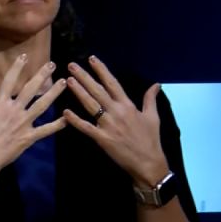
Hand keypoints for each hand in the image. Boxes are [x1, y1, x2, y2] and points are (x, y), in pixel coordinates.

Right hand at [0, 54, 66, 177]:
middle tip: (53, 64)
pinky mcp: (29, 137)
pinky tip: (67, 118)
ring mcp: (24, 123)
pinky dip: (57, 124)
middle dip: (42, 75)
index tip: (25, 56)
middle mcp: (14, 110)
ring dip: (54, 94)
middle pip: (30, 89)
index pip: (9, 81)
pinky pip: (45, 130)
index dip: (17, 67)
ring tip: (64, 83)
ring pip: (42, 105)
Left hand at [63, 56, 169, 185]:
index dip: (101, 70)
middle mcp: (117, 112)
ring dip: (78, 92)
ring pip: (90, 105)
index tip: (91, 58)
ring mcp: (108, 125)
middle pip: (98, 90)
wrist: (148, 162)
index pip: (112, 83)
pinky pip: (86, 127)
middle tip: (71, 65)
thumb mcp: (153, 117)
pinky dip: (75, 120)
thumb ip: (151, 99)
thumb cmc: (150, 140)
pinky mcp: (102, 138)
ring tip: (68, 80)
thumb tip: (156, 84)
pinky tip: (65, 112)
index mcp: (128, 105)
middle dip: (84, 77)